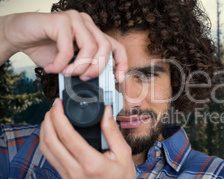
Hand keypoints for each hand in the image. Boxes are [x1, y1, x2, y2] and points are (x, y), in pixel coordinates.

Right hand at [0, 11, 126, 81]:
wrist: (17, 35)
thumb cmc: (44, 48)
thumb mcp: (69, 63)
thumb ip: (83, 68)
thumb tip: (96, 84)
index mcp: (92, 32)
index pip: (116, 46)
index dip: (121, 63)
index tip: (118, 79)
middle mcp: (87, 23)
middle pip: (105, 48)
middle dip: (97, 68)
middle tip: (84, 78)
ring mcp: (75, 19)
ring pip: (90, 47)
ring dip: (79, 67)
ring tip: (66, 73)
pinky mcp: (61, 20)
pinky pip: (68, 49)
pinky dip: (60, 64)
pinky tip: (50, 68)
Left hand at [39, 98, 135, 177]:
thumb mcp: (124, 154)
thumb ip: (113, 131)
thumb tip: (105, 111)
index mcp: (91, 163)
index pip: (67, 136)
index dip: (58, 117)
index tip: (58, 104)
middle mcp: (75, 171)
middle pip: (50, 141)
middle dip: (48, 120)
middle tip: (53, 108)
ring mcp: (67, 176)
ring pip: (45, 150)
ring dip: (45, 131)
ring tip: (51, 118)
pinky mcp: (64, 177)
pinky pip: (50, 157)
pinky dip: (48, 142)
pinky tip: (54, 133)